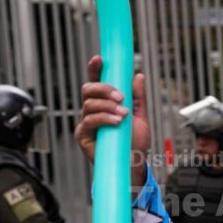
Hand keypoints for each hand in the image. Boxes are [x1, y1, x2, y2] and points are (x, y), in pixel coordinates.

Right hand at [74, 55, 150, 185]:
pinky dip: (104, 118)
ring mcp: (86, 122)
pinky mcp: (83, 135)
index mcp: (104, 103)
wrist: (134, 163)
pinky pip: (89, 121)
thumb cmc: (134, 142)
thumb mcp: (140, 116)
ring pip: (89, 104)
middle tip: (121, 97)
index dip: (95, 69)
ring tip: (123, 114)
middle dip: (105, 89)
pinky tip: (117, 121)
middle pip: (88, 89)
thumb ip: (138, 97)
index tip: (99, 59)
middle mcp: (92, 110)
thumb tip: (139, 76)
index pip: (97, 82)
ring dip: (108, 106)